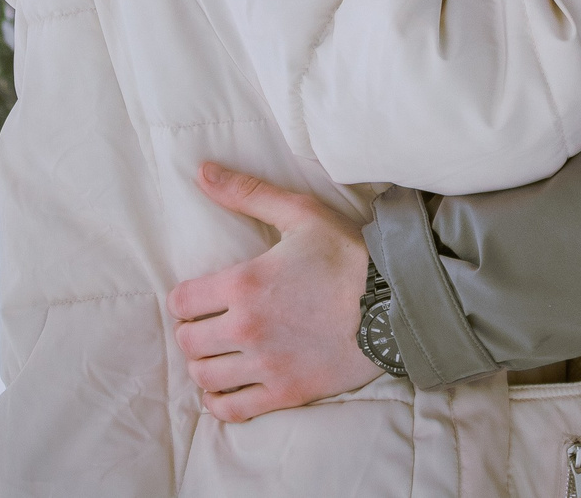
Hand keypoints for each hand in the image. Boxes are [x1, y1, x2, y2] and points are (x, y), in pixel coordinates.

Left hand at [167, 162, 379, 421]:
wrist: (399, 303)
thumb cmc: (349, 255)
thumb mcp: (300, 213)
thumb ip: (247, 193)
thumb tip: (201, 171)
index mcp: (244, 283)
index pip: (181, 302)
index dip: (184, 299)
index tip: (198, 298)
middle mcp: (247, 327)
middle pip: (188, 342)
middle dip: (192, 331)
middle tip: (208, 325)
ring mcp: (267, 364)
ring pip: (205, 377)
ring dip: (204, 365)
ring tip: (219, 354)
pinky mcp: (287, 393)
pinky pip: (233, 410)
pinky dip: (221, 402)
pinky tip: (227, 387)